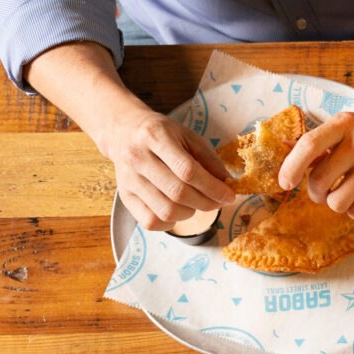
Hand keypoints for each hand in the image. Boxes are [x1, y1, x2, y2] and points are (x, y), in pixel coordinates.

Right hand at [103, 106, 234, 230]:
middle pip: (178, 193)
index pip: (188, 171)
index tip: (229, 196)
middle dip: (206, 203)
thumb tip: (228, 185)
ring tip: (196, 202)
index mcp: (155, 136)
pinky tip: (178, 210)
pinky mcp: (124, 196)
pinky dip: (171, 222)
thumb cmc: (162, 135)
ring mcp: (128, 179)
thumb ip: (210, 160)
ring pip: (166, 211)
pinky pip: (151, 222)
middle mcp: (136, 157)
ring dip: (191, 213)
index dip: (213, 188)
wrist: (123, 132)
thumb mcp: (189, 137)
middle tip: (218, 202)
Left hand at [279, 112, 353, 219]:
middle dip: (315, 192)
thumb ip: (312, 142)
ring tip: (344, 193)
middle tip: (323, 190)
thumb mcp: (342, 130)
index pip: (309, 145)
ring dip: (335, 202)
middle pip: (319, 180)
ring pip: (336, 202)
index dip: (291, 167)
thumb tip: (280, 146)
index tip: (285, 183)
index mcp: (344, 124)